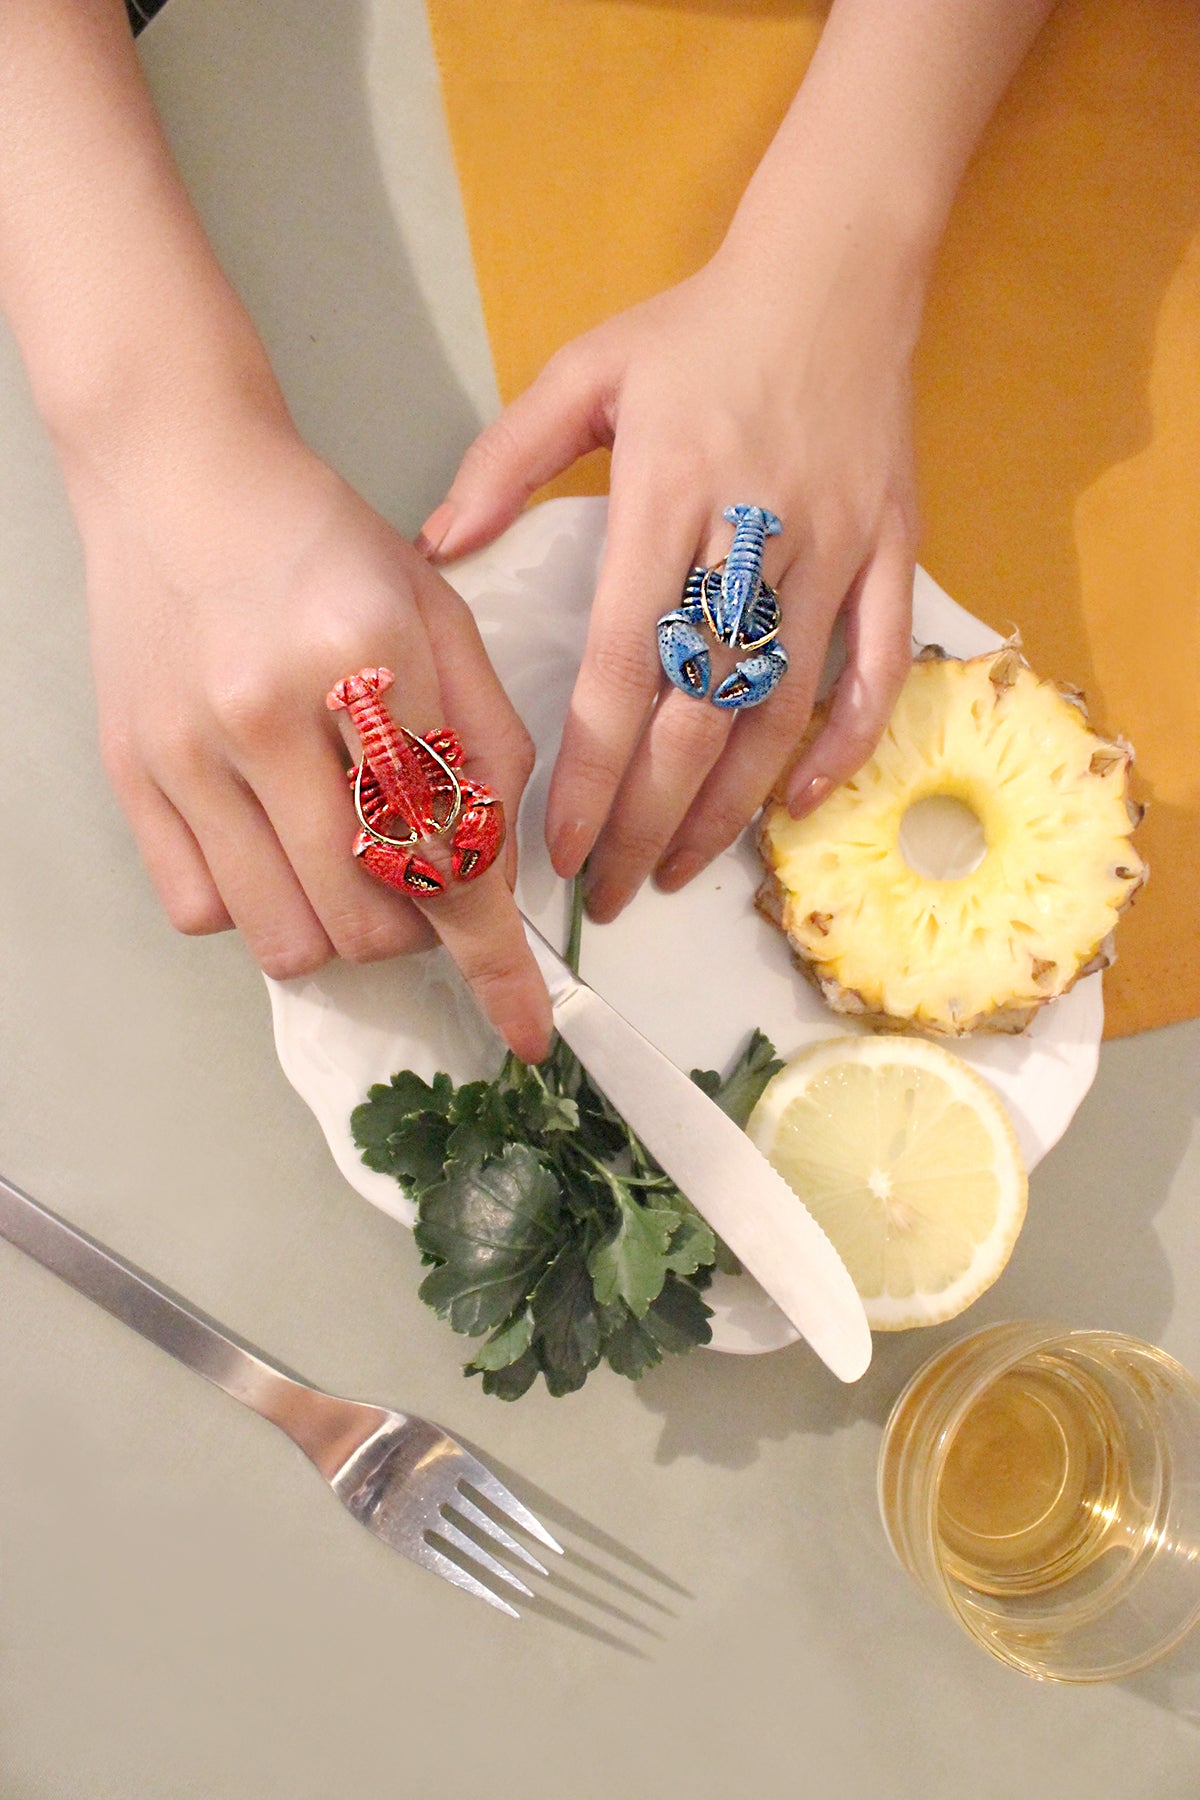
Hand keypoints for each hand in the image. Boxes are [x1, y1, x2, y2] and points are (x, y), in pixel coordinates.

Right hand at [68, 412, 551, 1061]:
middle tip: (417, 877)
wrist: (180, 477)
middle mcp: (270, 713)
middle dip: (415, 930)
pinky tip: (268, 837)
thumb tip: (498, 875)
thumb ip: (487, 742)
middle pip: (369, 921)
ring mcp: (189, 750)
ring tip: (340, 857)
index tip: (526, 1027)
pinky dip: (253, 902)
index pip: (450, 851)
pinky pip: (201, 911)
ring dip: (335, 929)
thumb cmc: (324, 544)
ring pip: (284, 938)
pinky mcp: (131, 772)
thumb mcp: (440, 615)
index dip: (496, 961)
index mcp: (370, 659)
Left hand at [418, 236, 918, 920]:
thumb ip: (504, 460)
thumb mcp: (586, 371)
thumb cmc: (698, 326)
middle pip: (695, 716)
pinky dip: (843, 742)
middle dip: (644, 820)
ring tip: (675, 872)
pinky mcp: (889, 555)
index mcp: (666, 499)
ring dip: (727, 807)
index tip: (554, 847)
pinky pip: (876, 667)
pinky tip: (796, 804)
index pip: (619, 669)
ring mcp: (831, 554)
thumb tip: (436, 543)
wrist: (836, 271)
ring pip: (777, 711)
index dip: (589, 772)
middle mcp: (750, 540)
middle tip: (605, 893)